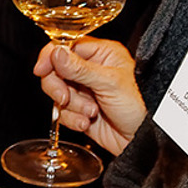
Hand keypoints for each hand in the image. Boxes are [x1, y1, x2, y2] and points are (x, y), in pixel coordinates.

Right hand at [32, 37, 144, 155]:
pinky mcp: (81, 111)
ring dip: (71, 106)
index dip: (51, 57)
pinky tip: (88, 123)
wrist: (145, 140)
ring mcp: (85, 92)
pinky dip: (72, 119)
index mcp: (102, 54)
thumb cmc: (142, 105)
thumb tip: (56, 53)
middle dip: (58, 87)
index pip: (66, 47)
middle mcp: (91, 70)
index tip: (42, 69)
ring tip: (91, 113)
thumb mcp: (110, 83)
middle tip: (65, 97)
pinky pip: (63, 112)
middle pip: (56, 70)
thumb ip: (80, 68)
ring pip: (57, 93)